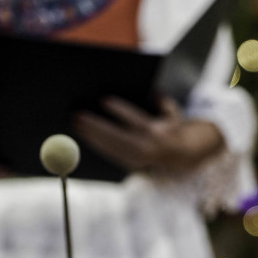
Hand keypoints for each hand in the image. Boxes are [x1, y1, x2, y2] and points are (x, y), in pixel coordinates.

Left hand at [72, 96, 223, 175]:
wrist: (181, 154)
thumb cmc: (170, 125)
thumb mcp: (172, 112)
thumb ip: (163, 102)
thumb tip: (152, 92)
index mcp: (159, 133)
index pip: (138, 121)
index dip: (122, 110)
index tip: (104, 99)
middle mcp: (148, 148)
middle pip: (118, 137)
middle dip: (96, 126)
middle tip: (77, 115)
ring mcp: (137, 159)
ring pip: (110, 148)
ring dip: (90, 136)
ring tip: (76, 123)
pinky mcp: (128, 165)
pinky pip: (110, 153)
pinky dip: (96, 143)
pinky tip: (84, 134)